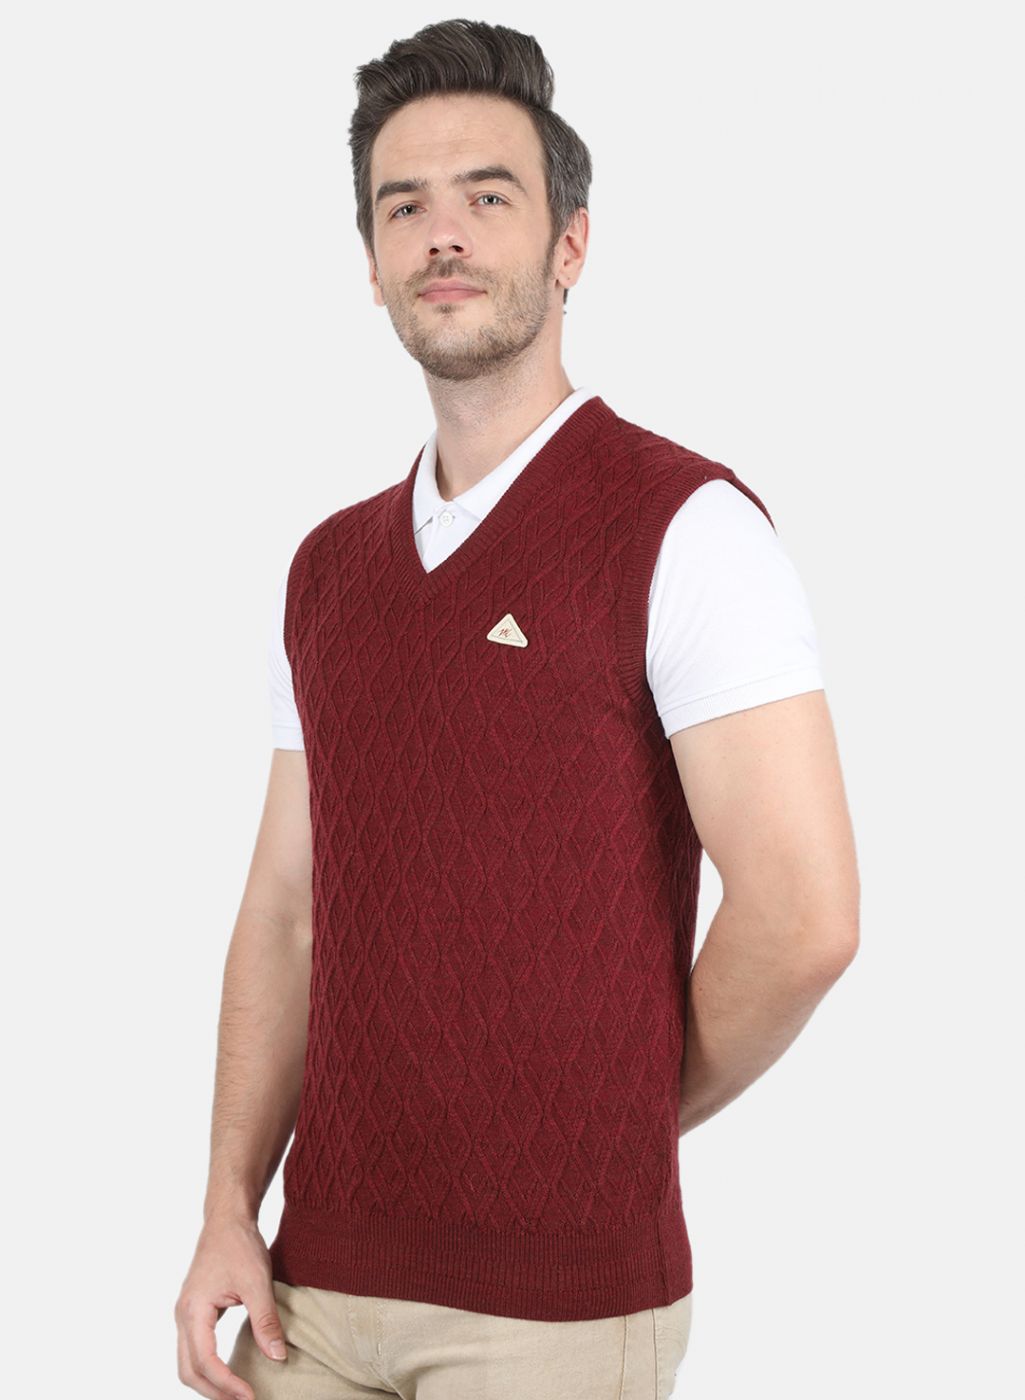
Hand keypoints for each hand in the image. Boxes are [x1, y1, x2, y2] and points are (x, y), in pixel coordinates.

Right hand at [175, 1216, 286, 1399]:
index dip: (227, 1384)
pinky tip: (230, 1374)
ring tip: (237, 1395)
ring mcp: (185, 1316)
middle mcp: (183, 1317)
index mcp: (193, 1311)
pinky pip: (194, 1352)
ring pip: (188, 1364)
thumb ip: (266, 1321)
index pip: (205, 1362)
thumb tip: (278, 1358)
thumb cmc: (240, 1245)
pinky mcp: (194, 1313)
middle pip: (189, 1372)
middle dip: (214, 1393)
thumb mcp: (257, 1282)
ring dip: (210, 1384)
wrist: (227, 1219)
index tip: (250, 1396)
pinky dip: (208, 1370)